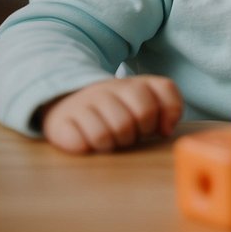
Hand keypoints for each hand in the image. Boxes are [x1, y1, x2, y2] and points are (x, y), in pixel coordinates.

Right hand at [41, 75, 182, 154]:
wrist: (66, 102)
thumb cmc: (115, 109)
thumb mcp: (146, 101)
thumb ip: (169, 107)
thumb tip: (166, 130)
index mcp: (134, 83)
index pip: (163, 91)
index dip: (163, 116)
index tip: (153, 128)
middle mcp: (109, 88)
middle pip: (140, 117)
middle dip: (138, 133)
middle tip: (127, 135)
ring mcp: (84, 103)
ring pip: (109, 134)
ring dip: (112, 144)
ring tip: (108, 139)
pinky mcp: (61, 121)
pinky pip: (81, 143)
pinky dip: (87, 148)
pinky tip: (86, 141)